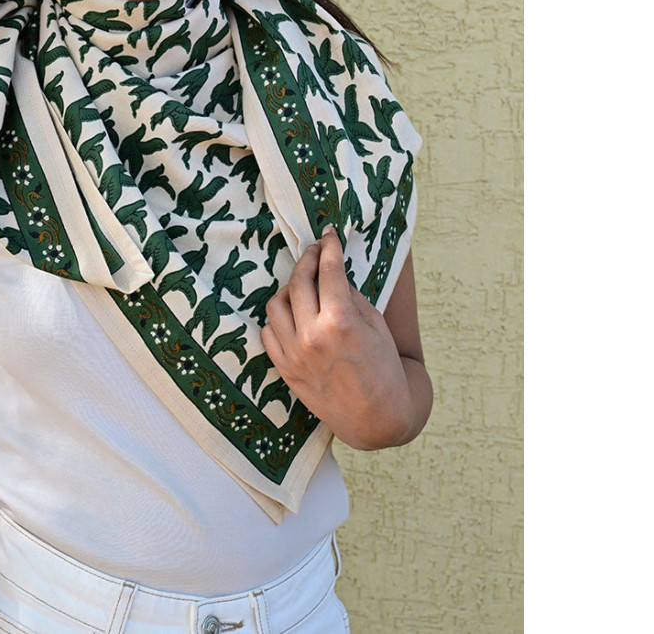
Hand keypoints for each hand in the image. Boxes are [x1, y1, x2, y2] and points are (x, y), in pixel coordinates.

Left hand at [261, 226, 413, 449]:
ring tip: (304, 286)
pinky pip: (268, 332)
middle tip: (315, 251)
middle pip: (298, 281)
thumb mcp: (376, 326)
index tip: (328, 234)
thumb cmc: (384, 370)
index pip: (329, 271)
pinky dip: (278, 319)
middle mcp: (313, 335)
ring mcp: (295, 354)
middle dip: (307, 259)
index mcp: (341, 322)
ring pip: (276, 304)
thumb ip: (350, 296)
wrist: (378, 419)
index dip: (329, 247)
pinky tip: (292, 316)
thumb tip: (332, 274)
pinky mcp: (285, 370)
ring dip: (289, 288)